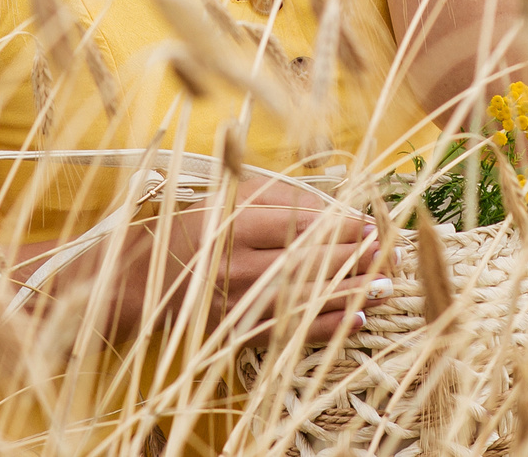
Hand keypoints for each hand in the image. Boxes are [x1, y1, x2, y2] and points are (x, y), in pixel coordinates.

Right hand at [110, 174, 393, 344]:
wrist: (141, 279)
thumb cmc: (191, 227)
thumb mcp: (228, 195)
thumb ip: (277, 195)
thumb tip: (330, 205)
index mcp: (238, 224)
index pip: (305, 225)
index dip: (344, 226)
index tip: (369, 223)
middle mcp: (243, 265)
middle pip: (314, 262)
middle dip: (356, 257)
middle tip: (385, 252)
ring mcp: (243, 304)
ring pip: (310, 299)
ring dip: (352, 293)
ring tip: (385, 286)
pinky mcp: (240, 333)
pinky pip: (293, 331)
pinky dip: (329, 326)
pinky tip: (358, 318)